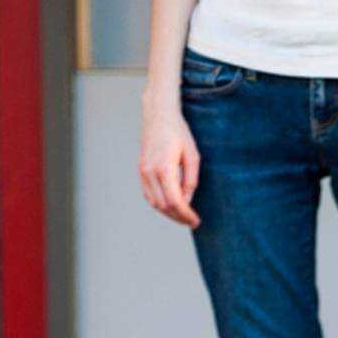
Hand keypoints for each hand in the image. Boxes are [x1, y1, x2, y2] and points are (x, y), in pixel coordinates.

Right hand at [138, 102, 200, 227]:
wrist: (158, 115)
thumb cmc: (179, 133)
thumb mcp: (193, 156)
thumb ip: (190, 180)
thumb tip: (187, 200)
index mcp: (164, 168)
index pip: (175, 201)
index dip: (186, 215)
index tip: (196, 221)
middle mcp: (150, 172)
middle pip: (164, 206)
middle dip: (179, 217)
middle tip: (192, 221)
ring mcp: (143, 171)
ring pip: (154, 202)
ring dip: (169, 212)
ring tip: (184, 215)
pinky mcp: (141, 170)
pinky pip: (148, 194)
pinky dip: (160, 203)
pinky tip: (172, 206)